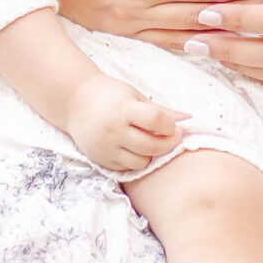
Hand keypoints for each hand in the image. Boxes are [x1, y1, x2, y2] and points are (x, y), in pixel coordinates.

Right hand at [64, 72, 186, 176]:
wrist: (75, 102)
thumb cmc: (109, 94)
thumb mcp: (134, 96)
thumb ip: (161, 109)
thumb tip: (188, 118)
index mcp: (124, 109)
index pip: (155, 120)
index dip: (170, 126)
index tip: (176, 126)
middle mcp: (114, 130)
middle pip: (150, 145)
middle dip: (168, 143)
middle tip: (174, 137)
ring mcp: (106, 147)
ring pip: (140, 162)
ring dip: (152, 154)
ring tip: (152, 142)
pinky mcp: (101, 160)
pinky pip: (126, 168)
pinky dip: (136, 161)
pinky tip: (137, 149)